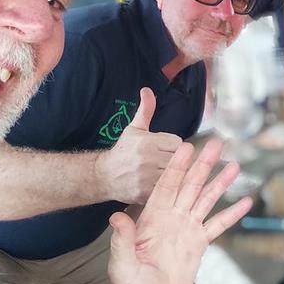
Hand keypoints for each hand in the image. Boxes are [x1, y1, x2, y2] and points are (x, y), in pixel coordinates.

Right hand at [95, 88, 183, 203]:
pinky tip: (165, 186)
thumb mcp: (134, 129)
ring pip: (175, 175)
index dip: (176, 146)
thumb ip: (146, 110)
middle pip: (179, 159)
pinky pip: (167, 190)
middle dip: (178, 160)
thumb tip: (148, 90)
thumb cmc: (123, 151)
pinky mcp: (146, 194)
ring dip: (176, 175)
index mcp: (147, 142)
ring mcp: (146, 178)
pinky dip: (169, 189)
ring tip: (170, 173)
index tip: (169, 148)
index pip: (178, 143)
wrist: (104, 176)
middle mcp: (147, 159)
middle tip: (170, 161)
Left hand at [100, 137, 252, 283]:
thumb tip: (116, 217)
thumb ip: (122, 240)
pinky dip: (232, 214)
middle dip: (203, 164)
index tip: (186, 146)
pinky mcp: (199, 244)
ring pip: (207, 200)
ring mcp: (186, 229)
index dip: (176, 166)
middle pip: (191, 185)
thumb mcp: (121, 264)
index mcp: (152, 217)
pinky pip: (218, 226)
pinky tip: (246, 202)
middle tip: (217, 144)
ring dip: (220, 183)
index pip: (166, 186)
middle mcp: (172, 217)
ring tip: (235, 166)